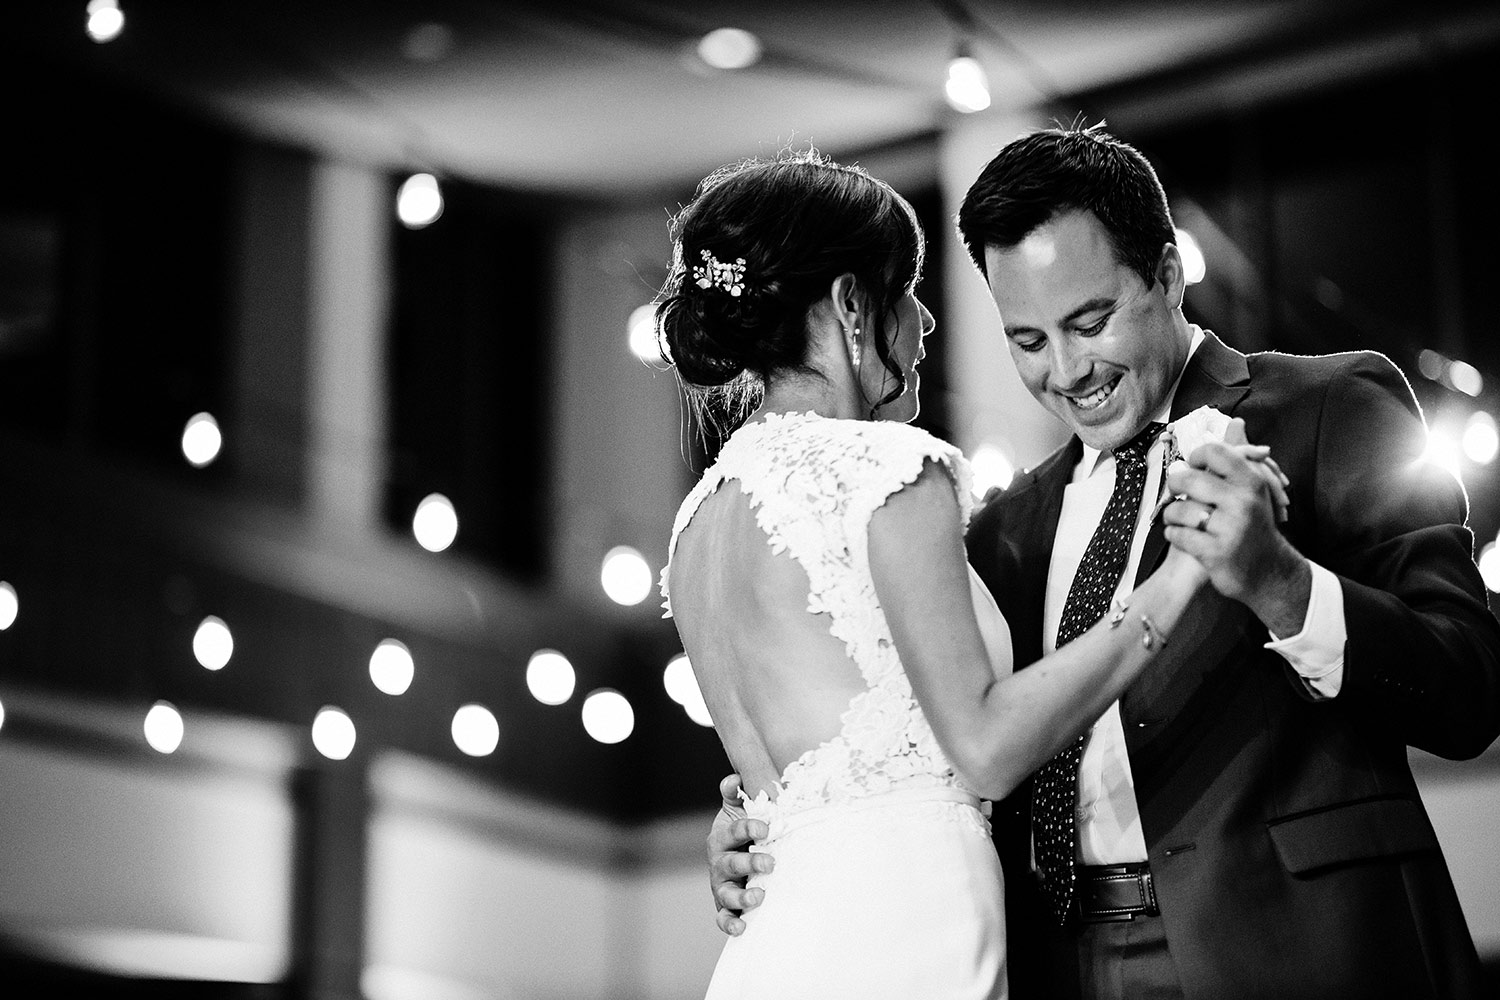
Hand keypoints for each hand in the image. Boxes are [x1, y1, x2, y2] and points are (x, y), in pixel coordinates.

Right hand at [707, 773, 772, 935]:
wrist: (737, 854)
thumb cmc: (742, 833)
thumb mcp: (737, 810)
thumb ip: (735, 794)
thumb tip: (734, 779)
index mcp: (722, 837)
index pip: (734, 832)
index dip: (748, 828)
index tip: (766, 827)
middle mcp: (719, 862)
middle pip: (731, 864)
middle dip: (750, 863)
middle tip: (770, 862)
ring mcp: (721, 885)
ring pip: (726, 893)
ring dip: (741, 897)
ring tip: (758, 896)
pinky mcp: (725, 906)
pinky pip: (724, 918)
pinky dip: (730, 924)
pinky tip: (742, 928)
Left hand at [1163, 418, 1310, 635]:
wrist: (1269, 573)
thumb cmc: (1255, 526)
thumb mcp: (1253, 490)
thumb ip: (1241, 456)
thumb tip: (1237, 421)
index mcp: (1252, 482)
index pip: (1214, 452)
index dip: (1195, 457)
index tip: (1193, 467)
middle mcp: (1243, 502)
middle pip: (1189, 478)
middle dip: (1175, 485)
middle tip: (1177, 492)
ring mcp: (1229, 528)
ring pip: (1179, 509)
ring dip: (1171, 515)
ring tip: (1178, 519)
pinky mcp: (1215, 552)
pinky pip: (1178, 534)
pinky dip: (1173, 534)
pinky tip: (1182, 536)